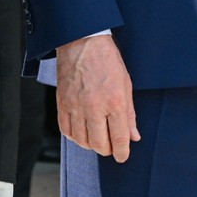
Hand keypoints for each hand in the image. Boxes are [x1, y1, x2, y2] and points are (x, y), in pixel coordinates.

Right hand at [56, 34, 139, 161]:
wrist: (83, 41)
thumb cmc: (107, 60)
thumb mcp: (126, 84)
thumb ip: (130, 113)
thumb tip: (134, 136)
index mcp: (114, 102)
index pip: (119, 138)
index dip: (122, 152)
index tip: (122, 156)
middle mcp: (94, 107)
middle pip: (99, 144)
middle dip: (107, 150)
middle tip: (110, 146)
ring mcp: (76, 106)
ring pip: (82, 140)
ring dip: (90, 144)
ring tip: (96, 138)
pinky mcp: (62, 103)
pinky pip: (66, 130)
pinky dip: (74, 137)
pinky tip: (81, 132)